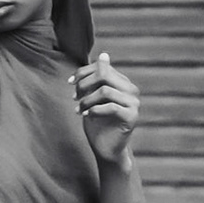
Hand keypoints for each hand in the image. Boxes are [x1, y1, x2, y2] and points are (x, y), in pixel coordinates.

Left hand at [74, 52, 139, 168]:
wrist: (106, 148)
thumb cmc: (98, 122)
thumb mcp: (93, 96)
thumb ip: (97, 77)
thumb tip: (104, 54)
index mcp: (122, 82)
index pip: (102, 67)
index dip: (83, 72)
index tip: (69, 83)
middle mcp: (131, 90)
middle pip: (104, 75)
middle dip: (84, 84)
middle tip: (74, 97)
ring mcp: (134, 103)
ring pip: (105, 91)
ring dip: (86, 100)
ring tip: (78, 109)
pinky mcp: (132, 117)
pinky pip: (110, 107)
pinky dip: (94, 110)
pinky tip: (87, 116)